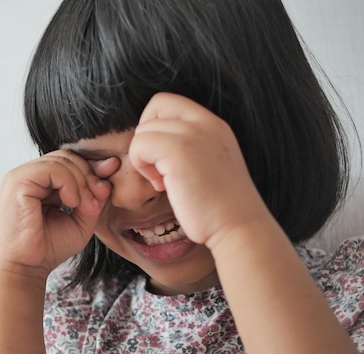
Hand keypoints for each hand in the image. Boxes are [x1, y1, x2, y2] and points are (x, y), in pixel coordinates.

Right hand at [0, 150, 118, 278]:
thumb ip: (94, 198)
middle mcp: (27, 175)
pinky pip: (53, 169)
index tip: (112, 176)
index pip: (69, 162)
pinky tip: (72, 203)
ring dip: (83, 182)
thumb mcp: (81, 221)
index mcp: (38, 183)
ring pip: (62, 161)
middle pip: (67, 157)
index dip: (92, 167)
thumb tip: (109, 172)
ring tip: (86, 207)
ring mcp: (20, 176)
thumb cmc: (48, 249)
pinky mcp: (18, 182)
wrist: (25, 269)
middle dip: (90, 175)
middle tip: (100, 199)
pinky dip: (70, 183)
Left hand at [128, 93, 270, 248]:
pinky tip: (161, 186)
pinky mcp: (179, 152)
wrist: (238, 228)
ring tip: (164, 182)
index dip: (155, 125)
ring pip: (143, 130)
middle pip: (153, 110)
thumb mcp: (209, 163)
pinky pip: (140, 145)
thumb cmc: (220, 207)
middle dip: (147, 141)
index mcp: (214, 124)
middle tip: (161, 171)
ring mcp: (193, 135)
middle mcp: (206, 123)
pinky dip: (142, 166)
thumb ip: (188, 145)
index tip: (164, 157)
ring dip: (144, 158)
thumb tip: (150, 143)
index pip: (167, 102)